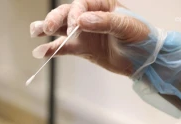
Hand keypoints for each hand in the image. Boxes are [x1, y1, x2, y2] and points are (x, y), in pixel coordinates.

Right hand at [30, 0, 149, 75]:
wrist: (145, 61)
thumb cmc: (142, 38)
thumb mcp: (128, 27)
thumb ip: (105, 22)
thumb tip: (82, 21)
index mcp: (103, 5)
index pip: (81, 4)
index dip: (74, 13)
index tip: (74, 27)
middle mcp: (90, 17)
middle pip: (66, 14)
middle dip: (55, 19)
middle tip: (46, 28)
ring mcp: (84, 33)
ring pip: (61, 29)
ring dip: (47, 30)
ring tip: (35, 32)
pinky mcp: (82, 48)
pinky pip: (64, 48)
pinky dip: (52, 50)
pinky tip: (41, 52)